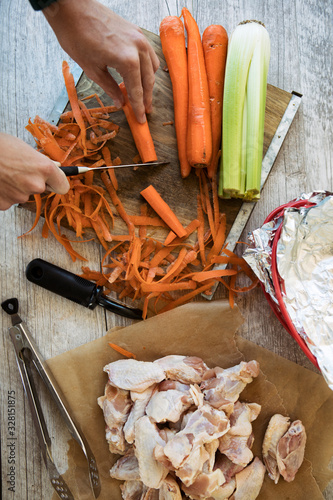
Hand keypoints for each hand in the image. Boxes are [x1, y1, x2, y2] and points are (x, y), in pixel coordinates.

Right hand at [0, 133, 69, 210]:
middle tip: (18, 169)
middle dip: (33, 182)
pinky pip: (10, 199)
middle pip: (42, 189)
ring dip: (17, 186)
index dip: (57, 182)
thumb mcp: (24, 148)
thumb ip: (40, 161)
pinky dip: (4, 192)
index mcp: (44, 168)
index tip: (54, 181)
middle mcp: (35, 185)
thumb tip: (54, 167)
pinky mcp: (6, 204)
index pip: (63, 186)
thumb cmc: (0, 147)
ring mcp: (20, 196)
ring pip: (24, 194)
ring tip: (4, 173)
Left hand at [44, 0, 159, 122]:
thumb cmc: (77, 37)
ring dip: (148, 82)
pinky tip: (138, 74)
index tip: (141, 119)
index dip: (138, 107)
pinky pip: (148, 53)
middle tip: (145, 111)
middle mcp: (138, 48)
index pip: (137, 90)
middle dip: (146, 97)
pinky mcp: (136, 31)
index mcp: (128, 60)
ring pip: (152, 67)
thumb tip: (121, 103)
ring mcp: (139, 37)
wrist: (72, 8)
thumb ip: (110, 87)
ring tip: (141, 94)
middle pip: (148, 80)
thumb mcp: (92, 69)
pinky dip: (146, 66)